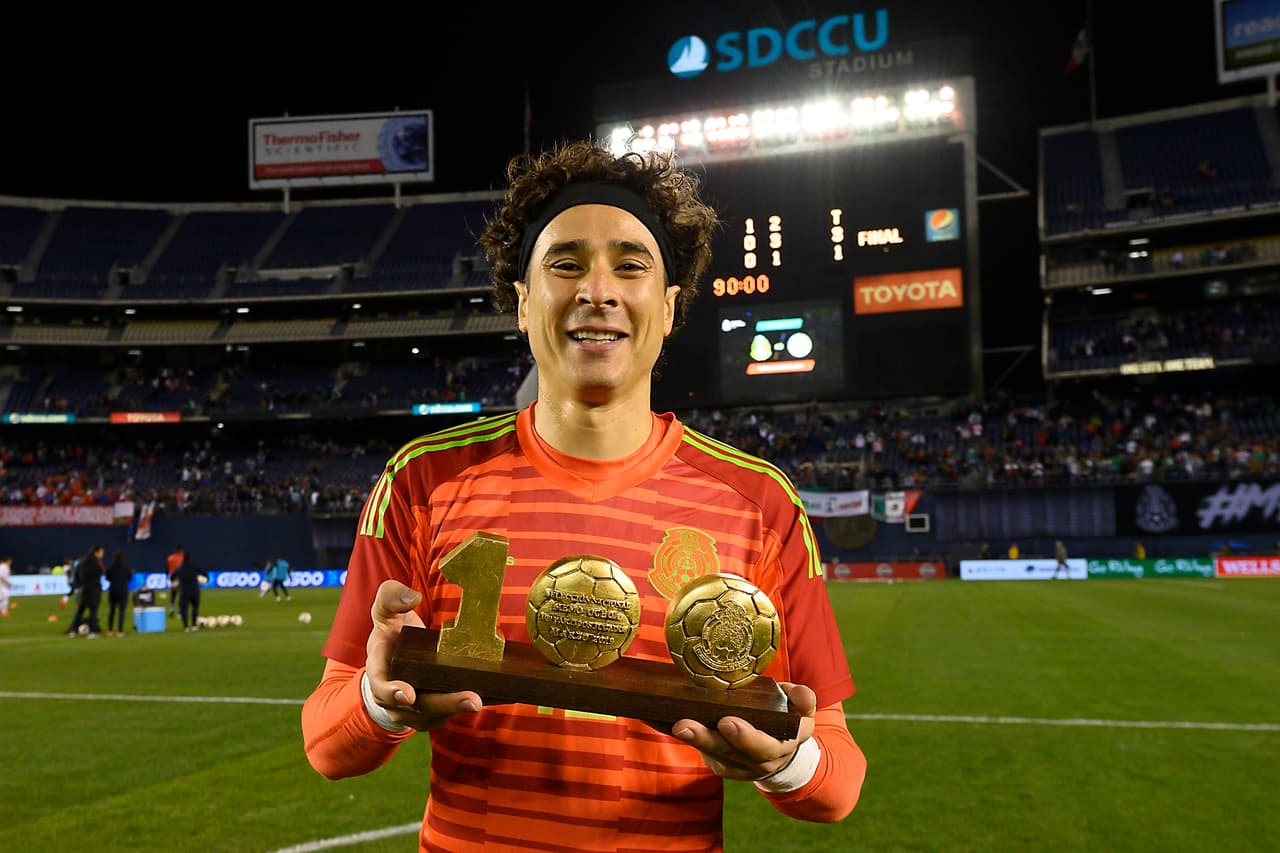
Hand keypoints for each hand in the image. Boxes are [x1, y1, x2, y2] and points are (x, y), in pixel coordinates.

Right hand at [363, 579, 481, 731]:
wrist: (394, 658)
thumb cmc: (391, 633)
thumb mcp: (385, 612)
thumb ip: (391, 598)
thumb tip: (412, 598)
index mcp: (380, 671)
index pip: (381, 686)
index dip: (392, 693)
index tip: (408, 694)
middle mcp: (395, 697)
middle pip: (420, 706)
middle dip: (446, 703)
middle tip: (473, 700)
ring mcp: (415, 708)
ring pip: (437, 713)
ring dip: (459, 708)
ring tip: (482, 699)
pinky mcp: (435, 711)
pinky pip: (450, 713)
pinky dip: (467, 706)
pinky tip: (490, 697)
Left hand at [669, 682, 817, 780]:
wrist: (782, 750)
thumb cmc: (787, 719)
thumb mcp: (801, 709)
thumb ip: (802, 700)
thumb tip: (801, 695)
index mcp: (784, 745)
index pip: (766, 745)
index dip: (746, 737)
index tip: (727, 722)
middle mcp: (761, 761)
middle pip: (731, 753)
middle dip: (709, 739)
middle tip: (686, 725)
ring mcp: (740, 766)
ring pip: (714, 754)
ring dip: (693, 740)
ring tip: (674, 724)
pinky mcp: (723, 764)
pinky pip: (703, 753)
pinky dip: (685, 739)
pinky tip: (663, 722)